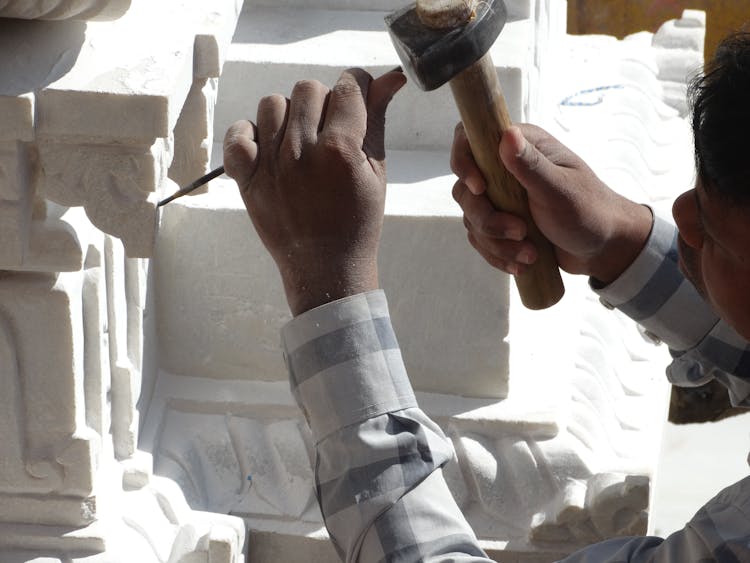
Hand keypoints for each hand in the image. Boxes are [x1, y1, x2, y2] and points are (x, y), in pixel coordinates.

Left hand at [223, 68, 405, 314]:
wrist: (325, 267)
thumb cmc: (358, 221)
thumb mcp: (376, 172)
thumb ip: (377, 121)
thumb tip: (390, 77)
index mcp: (340, 151)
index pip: (347, 88)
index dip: (356, 84)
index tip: (357, 94)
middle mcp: (302, 153)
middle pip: (308, 89)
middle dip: (324, 101)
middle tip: (330, 128)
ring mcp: (270, 166)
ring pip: (273, 104)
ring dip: (290, 115)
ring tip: (300, 140)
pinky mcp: (247, 179)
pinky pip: (238, 133)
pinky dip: (250, 133)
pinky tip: (268, 148)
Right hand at [451, 123, 652, 283]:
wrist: (602, 249)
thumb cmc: (589, 211)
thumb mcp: (560, 189)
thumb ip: (531, 164)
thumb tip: (507, 134)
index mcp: (521, 146)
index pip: (471, 139)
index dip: (464, 163)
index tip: (480, 189)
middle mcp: (505, 168)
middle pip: (466, 190)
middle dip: (487, 219)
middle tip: (520, 232)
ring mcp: (500, 198)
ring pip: (472, 219)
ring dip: (496, 242)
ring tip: (529, 254)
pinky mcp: (500, 223)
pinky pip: (480, 239)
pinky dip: (497, 255)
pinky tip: (521, 264)